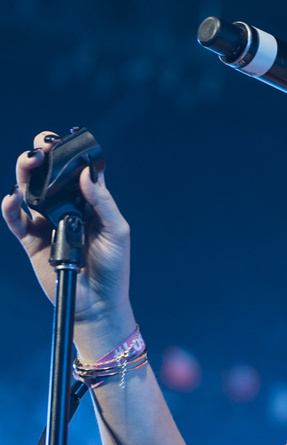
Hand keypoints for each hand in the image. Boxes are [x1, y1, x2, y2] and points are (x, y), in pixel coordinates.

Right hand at [2, 131, 133, 343]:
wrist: (98, 305)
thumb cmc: (114, 268)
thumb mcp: (117, 231)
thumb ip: (102, 201)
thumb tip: (86, 172)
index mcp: (89, 202)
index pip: (75, 171)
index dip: (67, 154)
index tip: (61, 139)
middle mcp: (65, 209)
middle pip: (47, 177)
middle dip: (41, 157)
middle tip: (40, 146)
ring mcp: (47, 224)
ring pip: (29, 193)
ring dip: (25, 175)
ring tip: (29, 161)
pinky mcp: (32, 242)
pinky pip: (16, 221)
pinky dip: (10, 208)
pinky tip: (13, 197)